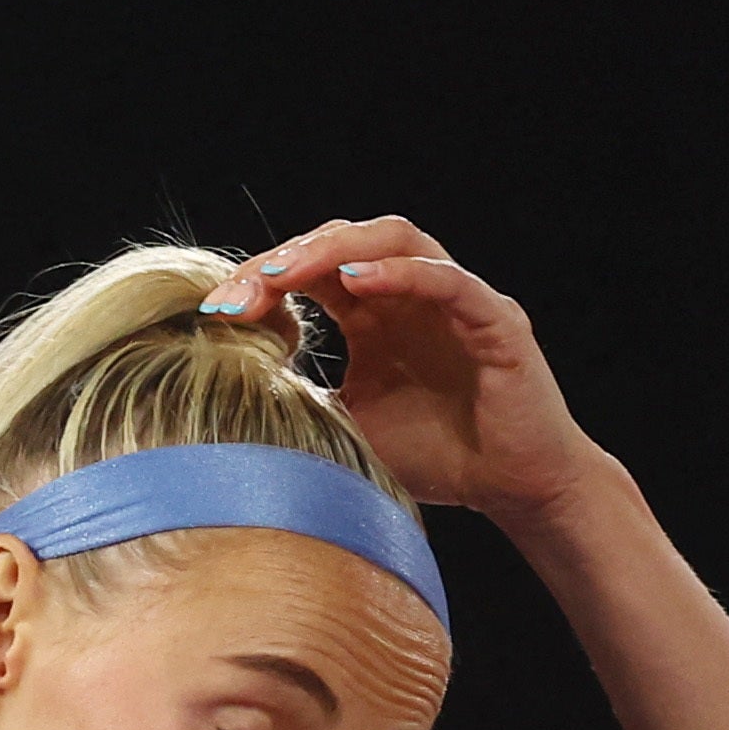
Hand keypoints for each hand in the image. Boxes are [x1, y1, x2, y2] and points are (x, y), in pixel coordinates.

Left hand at [197, 215, 608, 526]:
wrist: (513, 489)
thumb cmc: (438, 457)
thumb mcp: (348, 426)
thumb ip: (303, 398)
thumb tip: (229, 394)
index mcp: (375, 314)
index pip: (313, 272)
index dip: (264, 281)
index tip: (215, 312)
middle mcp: (412, 294)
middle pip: (343, 244)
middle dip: (285, 261)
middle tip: (235, 295)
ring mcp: (456, 299)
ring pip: (395, 241)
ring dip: (334, 251)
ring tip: (285, 272)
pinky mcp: (494, 319)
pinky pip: (448, 281)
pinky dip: (403, 274)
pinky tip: (360, 284)